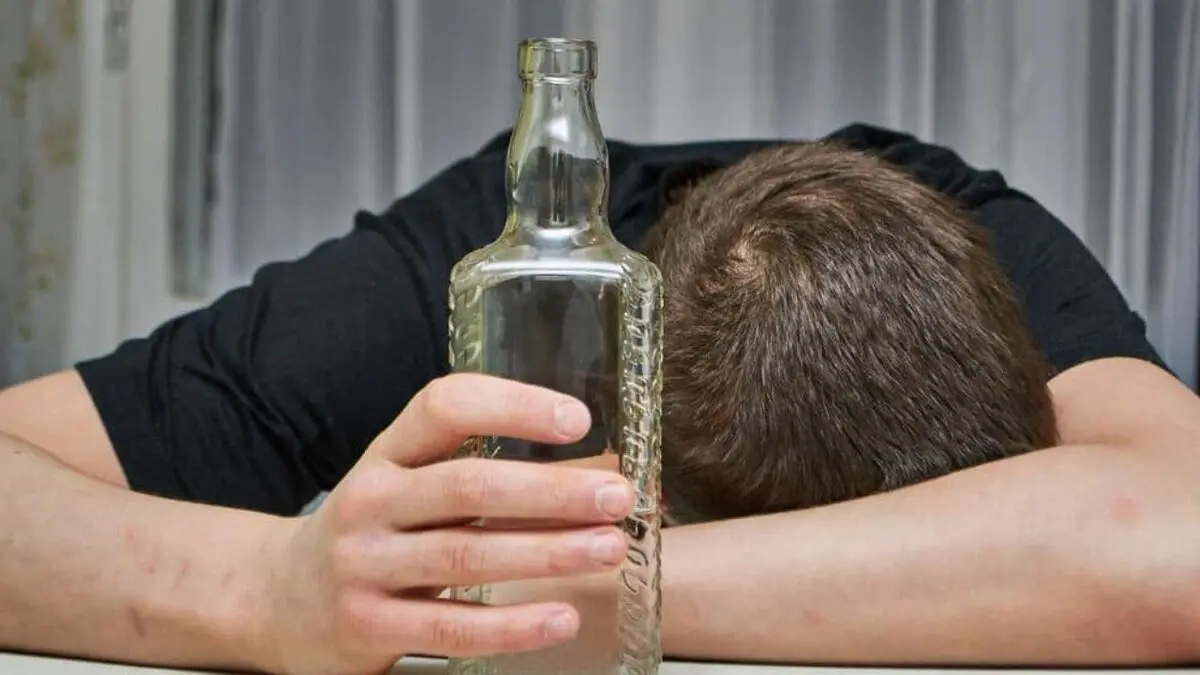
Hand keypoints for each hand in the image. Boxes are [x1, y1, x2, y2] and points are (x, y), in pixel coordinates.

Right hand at [252, 374, 636, 674]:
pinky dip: (512, 625)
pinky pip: (452, 626)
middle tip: (616, 496)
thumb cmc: (373, 531)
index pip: (444, 407)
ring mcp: (364, 565)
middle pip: (468, 485)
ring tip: (608, 546)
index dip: (512, 405)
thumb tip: (599, 467)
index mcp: (386, 453)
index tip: (577, 418)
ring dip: (547, 552)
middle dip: (551, 490)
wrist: (277, 598)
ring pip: (466, 555)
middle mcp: (370, 501)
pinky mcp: (368, 626)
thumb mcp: (410, 485)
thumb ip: (484, 471)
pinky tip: (561, 616)